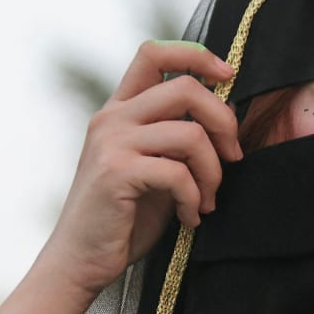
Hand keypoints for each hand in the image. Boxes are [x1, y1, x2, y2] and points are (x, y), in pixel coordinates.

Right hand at [41, 40, 242, 300]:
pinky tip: (190, 218)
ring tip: (207, 200)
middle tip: (233, 158)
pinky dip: (194, 198)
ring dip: (213, 172)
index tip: (228, 76)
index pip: (154, 53)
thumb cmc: (122, 218)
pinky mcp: (116, 173)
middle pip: (185, 87)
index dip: (197, 56)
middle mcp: (112, 118)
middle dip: (224, 122)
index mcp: (120, 110)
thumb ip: (178, 140)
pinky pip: (178, 172)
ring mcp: (112, 143)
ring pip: (190, 133)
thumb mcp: (154, 168)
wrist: (80, 260)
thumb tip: (227, 117)